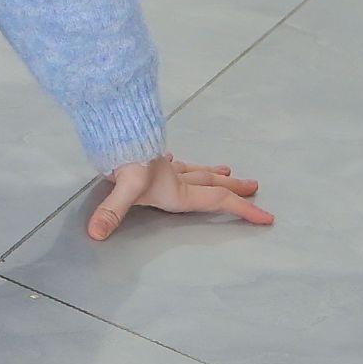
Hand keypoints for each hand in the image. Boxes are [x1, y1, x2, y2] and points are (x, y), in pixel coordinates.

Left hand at [87, 152, 272, 240]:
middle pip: (212, 182)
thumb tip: (96, 235)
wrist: (113, 128)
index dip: (243, 210)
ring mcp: (163, 166)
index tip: (266, 217)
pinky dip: (178, 162)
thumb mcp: (123, 190)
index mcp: (178, 191)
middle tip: (254, 186)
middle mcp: (176, 179)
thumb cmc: (125, 160)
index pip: (218, 201)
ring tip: (227, 169)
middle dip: (234, 187)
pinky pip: (171, 160)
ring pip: (196, 169)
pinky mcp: (149, 155)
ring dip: (212, 172)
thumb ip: (112, 213)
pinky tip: (173, 158)